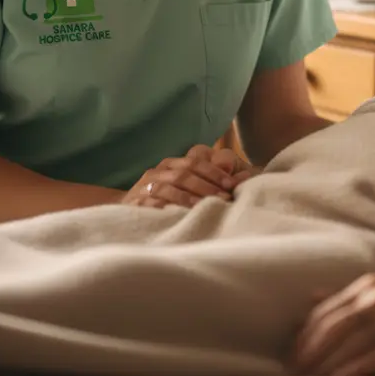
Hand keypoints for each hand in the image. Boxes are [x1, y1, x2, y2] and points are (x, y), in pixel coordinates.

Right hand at [121, 144, 260, 208]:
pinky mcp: (134, 203)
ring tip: (204, 208)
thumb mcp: (190, 185)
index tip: (232, 186)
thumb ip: (216, 179)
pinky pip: (149, 204)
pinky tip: (178, 215)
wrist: (128, 209)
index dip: (215, 172)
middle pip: (184, 174)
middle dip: (206, 187)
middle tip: (223, 200)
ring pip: (168, 187)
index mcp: (173, 163)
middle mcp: (158, 170)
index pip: (196, 160)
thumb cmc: (167, 197)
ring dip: (188, 198)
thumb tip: (247, 176)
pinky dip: (165, 208)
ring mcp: (145, 186)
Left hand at [290, 273, 374, 375]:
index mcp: (368, 286)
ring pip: (346, 345)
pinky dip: (351, 373)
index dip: (303, 336)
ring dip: (324, 367)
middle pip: (329, 328)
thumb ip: (351, 298)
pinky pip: (372, 360)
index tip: (289, 357)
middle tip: (292, 374)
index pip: (324, 312)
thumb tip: (310, 298)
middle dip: (307, 353)